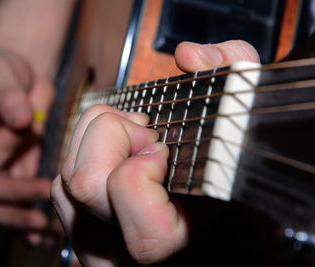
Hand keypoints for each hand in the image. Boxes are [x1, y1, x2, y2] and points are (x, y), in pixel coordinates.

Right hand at [0, 52, 54, 241]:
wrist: (22, 77)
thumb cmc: (4, 72)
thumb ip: (9, 96)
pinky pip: (20, 202)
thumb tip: (21, 120)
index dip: (4, 152)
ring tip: (45, 225)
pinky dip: (30, 217)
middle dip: (21, 193)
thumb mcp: (2, 74)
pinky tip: (45, 229)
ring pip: (3, 207)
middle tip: (49, 191)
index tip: (27, 129)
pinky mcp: (18, 173)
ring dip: (23, 219)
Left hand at [51, 40, 258, 265]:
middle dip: (113, 135)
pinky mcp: (88, 247)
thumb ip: (234, 76)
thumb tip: (188, 56)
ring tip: (134, 142)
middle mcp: (132, 253)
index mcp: (182, 236)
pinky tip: (115, 159)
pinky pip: (62, 194)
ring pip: (66, 185)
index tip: (165, 150)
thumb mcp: (252, 126)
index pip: (127, 194)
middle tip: (148, 134)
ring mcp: (105, 254)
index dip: (139, 162)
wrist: (224, 234)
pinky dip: (83, 161)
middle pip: (84, 184)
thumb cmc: (241, 186)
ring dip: (96, 143)